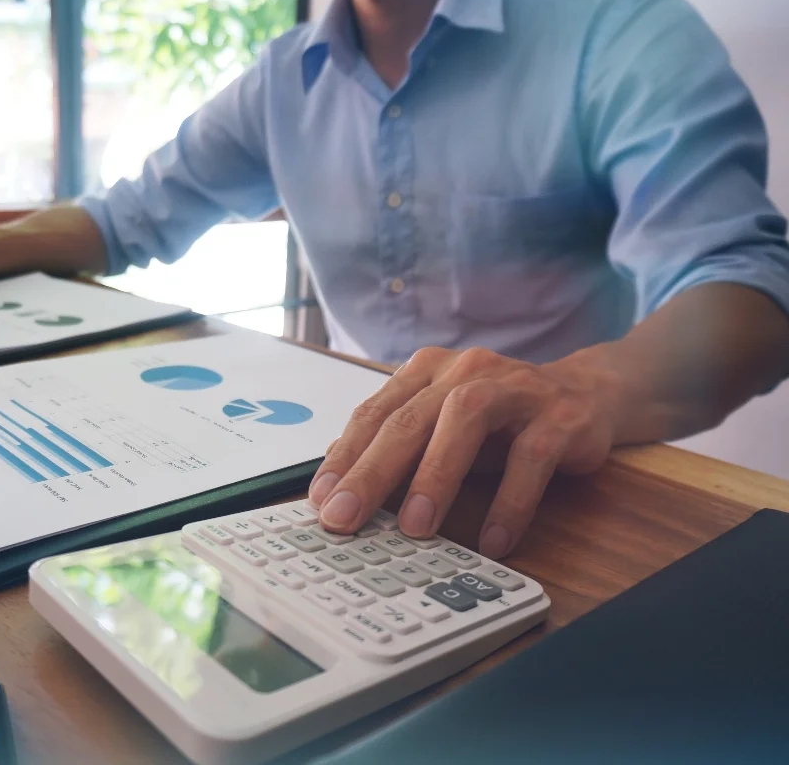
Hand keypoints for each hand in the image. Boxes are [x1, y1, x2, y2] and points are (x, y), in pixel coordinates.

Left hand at [308, 346, 619, 557]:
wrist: (589, 394)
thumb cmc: (501, 418)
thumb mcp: (442, 426)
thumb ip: (398, 446)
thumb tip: (338, 483)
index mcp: (428, 371)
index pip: (375, 413)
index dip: (345, 457)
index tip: (321, 500)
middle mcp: (466, 371)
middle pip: (409, 418)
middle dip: (372, 472)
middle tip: (345, 518)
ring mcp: (515, 389)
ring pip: (465, 422)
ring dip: (435, 477)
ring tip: (414, 528)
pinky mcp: (561, 416)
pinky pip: (531, 458)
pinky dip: (510, 502)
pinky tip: (493, 540)